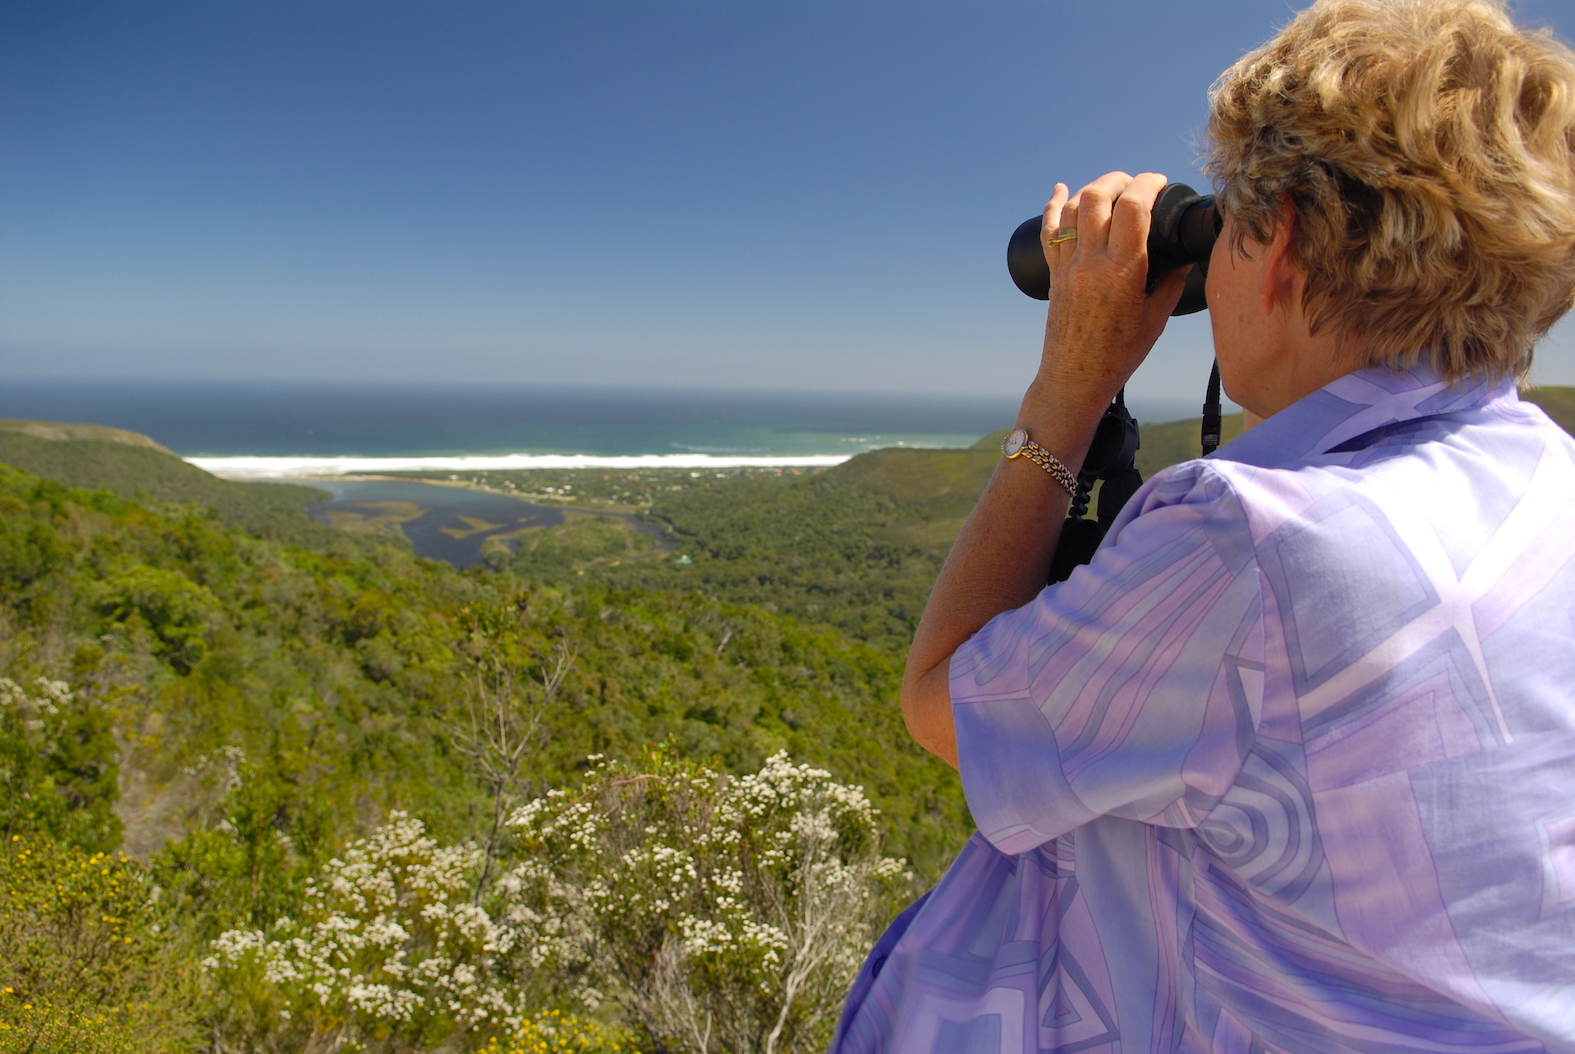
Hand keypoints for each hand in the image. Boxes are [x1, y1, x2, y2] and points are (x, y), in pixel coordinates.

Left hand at [1033, 172, 1190, 413]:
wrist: (1076, 378)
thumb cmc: (1119, 354)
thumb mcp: (1156, 318)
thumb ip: (1172, 282)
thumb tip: (1186, 257)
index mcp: (1122, 270)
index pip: (1133, 207)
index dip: (1148, 184)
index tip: (1160, 182)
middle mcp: (1091, 262)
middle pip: (1098, 196)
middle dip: (1119, 179)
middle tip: (1137, 183)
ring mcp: (1068, 266)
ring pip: (1072, 207)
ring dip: (1092, 188)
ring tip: (1111, 187)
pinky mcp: (1054, 274)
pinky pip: (1048, 231)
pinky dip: (1053, 205)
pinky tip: (1059, 189)